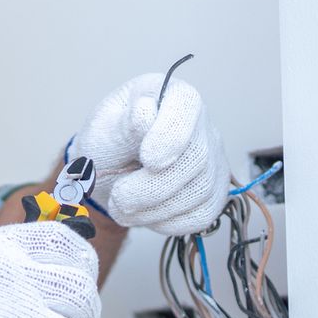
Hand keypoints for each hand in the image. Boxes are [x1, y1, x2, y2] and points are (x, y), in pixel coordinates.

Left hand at [72, 72, 229, 235]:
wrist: (109, 176)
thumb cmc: (107, 144)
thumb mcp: (103, 128)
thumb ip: (125, 123)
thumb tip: (146, 114)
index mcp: (171, 95)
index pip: (186, 105)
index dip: (170, 135)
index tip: (147, 160)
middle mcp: (200, 124)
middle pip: (195, 157)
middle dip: (153, 186)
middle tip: (119, 197)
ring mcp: (213, 158)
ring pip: (200, 190)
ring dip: (155, 209)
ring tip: (123, 207)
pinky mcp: (214, 191)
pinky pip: (203, 214)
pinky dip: (169, 222)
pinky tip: (145, 214)